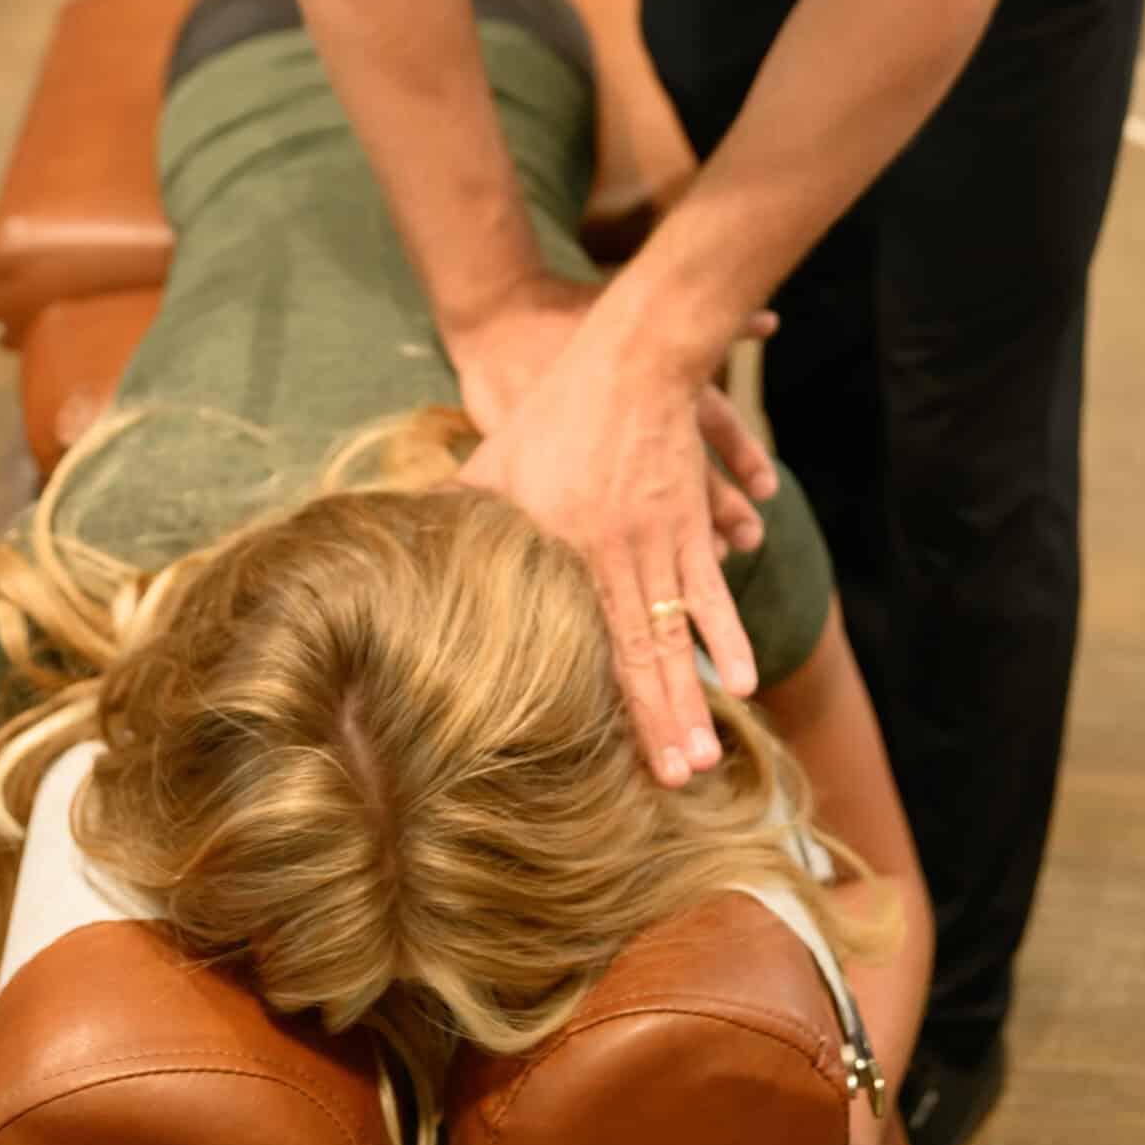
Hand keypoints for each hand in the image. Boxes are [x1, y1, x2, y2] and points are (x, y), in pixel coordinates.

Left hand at [458, 289, 779, 785]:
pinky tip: (744, 679)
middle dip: (660, 721)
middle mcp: (620, 555)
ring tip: (708, 756)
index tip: (610, 752)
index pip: (588, 641)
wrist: (632, 362)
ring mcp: (663, 542)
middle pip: (643, 651)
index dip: (606, 701)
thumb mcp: (493, 461)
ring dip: (694, 696)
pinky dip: (728, 635)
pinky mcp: (691, 523)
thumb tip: (400, 543)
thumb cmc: (553, 412)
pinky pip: (712, 591)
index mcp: (568, 549)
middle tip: (677, 782)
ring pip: (681, 633)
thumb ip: (456, 510)